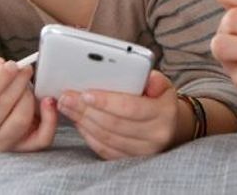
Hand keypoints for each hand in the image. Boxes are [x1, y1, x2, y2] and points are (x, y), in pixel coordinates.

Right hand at [0, 52, 57, 150]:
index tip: (12, 65)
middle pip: (3, 106)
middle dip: (19, 83)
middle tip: (25, 70)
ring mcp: (4, 141)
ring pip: (21, 120)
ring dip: (30, 98)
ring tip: (29, 87)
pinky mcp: (25, 145)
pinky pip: (42, 138)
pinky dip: (50, 119)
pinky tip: (48, 102)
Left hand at [57, 70, 184, 159]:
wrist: (169, 126)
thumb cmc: (160, 100)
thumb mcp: (163, 85)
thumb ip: (154, 79)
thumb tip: (146, 76)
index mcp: (164, 114)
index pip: (131, 108)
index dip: (107, 101)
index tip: (85, 93)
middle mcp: (155, 136)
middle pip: (113, 124)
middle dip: (87, 110)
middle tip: (68, 97)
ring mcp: (142, 151)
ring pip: (105, 137)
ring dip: (83, 121)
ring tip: (68, 106)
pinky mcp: (129, 159)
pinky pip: (103, 148)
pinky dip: (87, 134)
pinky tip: (78, 120)